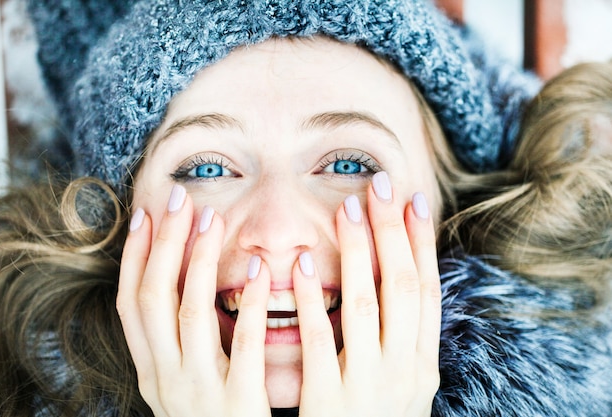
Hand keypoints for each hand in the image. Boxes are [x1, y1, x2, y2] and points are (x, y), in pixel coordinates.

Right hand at [117, 185, 271, 416]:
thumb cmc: (215, 416)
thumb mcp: (184, 381)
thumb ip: (181, 340)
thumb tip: (183, 279)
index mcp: (150, 371)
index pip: (130, 303)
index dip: (133, 257)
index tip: (144, 215)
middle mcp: (164, 379)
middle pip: (153, 298)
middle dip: (163, 244)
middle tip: (179, 199)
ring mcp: (197, 392)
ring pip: (188, 313)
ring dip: (198, 260)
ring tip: (213, 218)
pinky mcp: (237, 404)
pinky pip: (242, 345)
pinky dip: (249, 303)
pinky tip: (260, 268)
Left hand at [293, 172, 440, 416]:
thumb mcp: (398, 381)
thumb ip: (398, 338)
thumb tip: (395, 278)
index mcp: (422, 363)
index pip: (427, 291)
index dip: (421, 243)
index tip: (413, 200)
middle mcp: (405, 370)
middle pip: (403, 287)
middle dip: (393, 232)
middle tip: (379, 185)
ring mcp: (370, 385)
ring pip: (368, 304)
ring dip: (358, 252)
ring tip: (348, 208)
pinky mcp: (331, 402)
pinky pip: (322, 341)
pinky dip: (314, 299)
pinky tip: (300, 267)